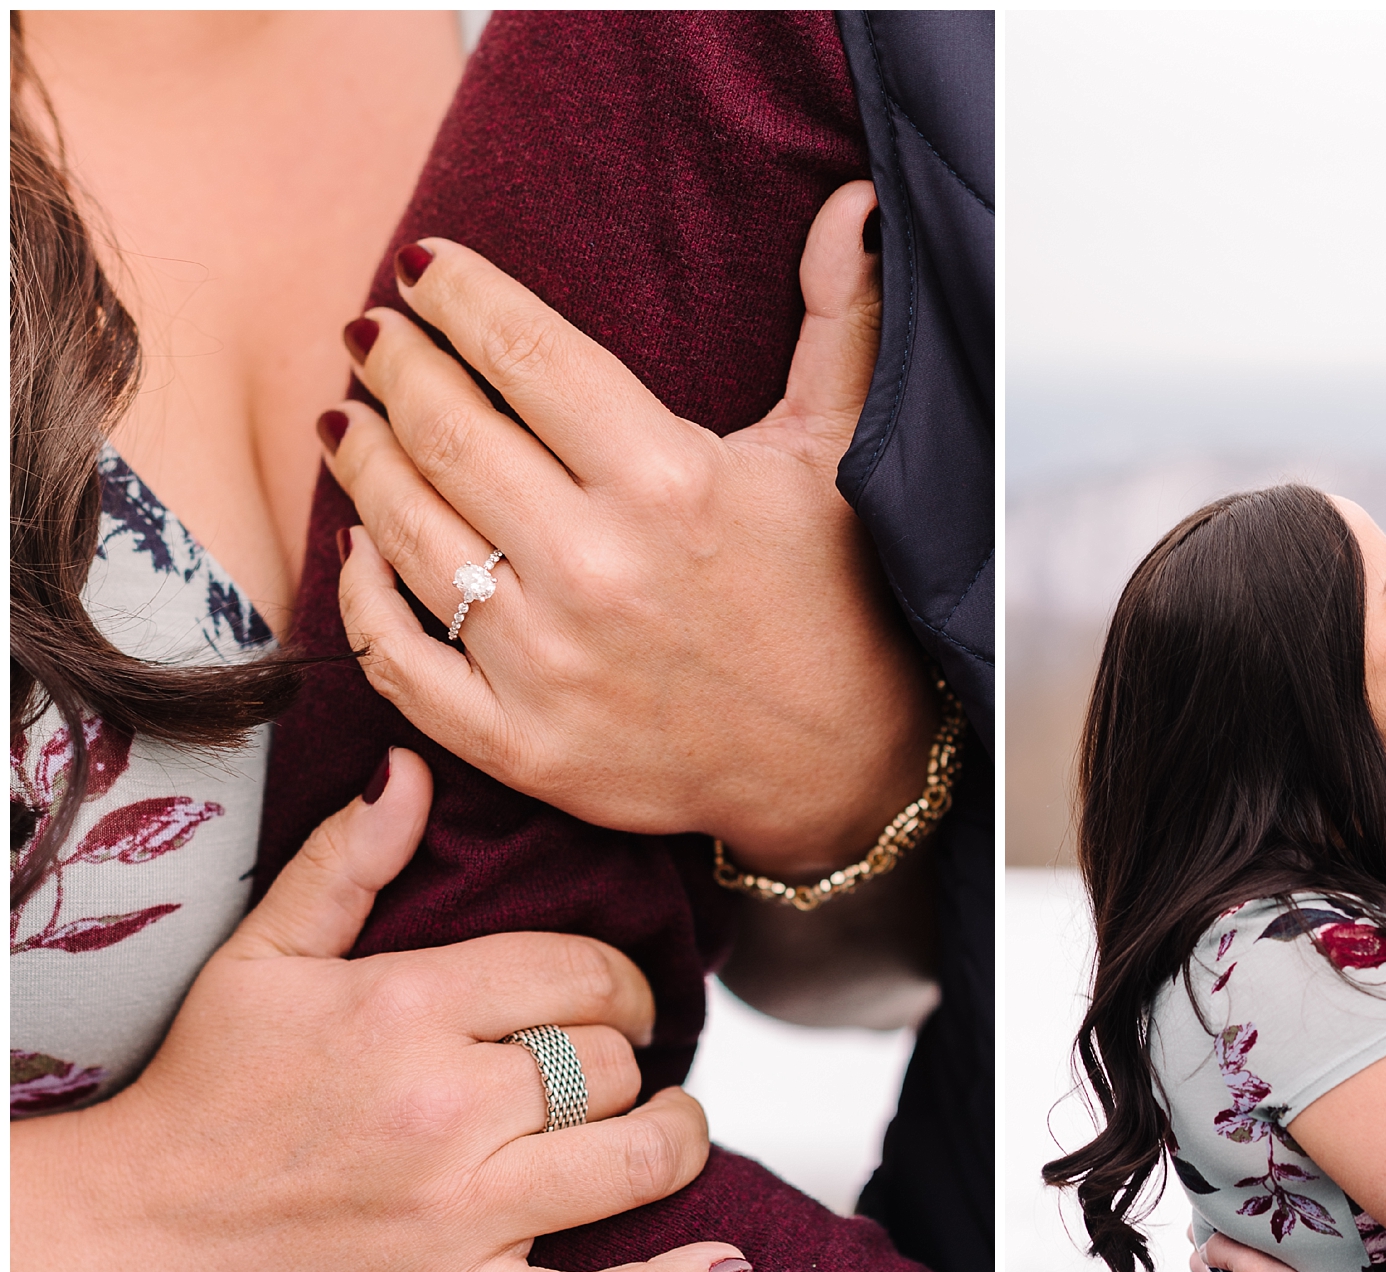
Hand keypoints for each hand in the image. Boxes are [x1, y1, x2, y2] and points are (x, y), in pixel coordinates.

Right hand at [11, 749, 743, 1271]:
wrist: (129, 1232)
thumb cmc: (201, 1089)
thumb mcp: (262, 957)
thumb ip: (346, 862)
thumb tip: (412, 771)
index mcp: (407, 1009)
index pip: (579, 973)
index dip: (620, 982)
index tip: (617, 999)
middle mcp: (443, 1107)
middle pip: (612, 1065)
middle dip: (631, 1061)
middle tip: (619, 1069)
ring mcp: (453, 1215)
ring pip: (631, 1159)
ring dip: (674, 1141)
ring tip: (667, 1129)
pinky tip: (724, 1269)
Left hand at [325, 181, 934, 877]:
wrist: (840, 765)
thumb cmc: (835, 598)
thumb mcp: (840, 453)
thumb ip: (840, 321)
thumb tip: (854, 205)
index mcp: (671, 482)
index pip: (524, 354)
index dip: (456, 295)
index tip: (421, 268)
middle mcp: (598, 568)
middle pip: (445, 433)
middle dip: (393, 366)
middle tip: (371, 337)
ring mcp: (551, 663)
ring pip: (406, 533)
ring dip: (359, 461)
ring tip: (345, 419)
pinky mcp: (524, 744)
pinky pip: (398, 662)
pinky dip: (361, 599)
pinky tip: (357, 548)